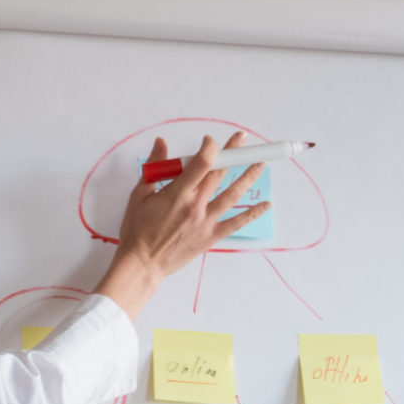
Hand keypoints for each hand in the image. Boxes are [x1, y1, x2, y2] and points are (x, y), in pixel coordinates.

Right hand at [93, 132, 270, 317]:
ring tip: (261, 164)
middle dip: (233, 153)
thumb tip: (161, 142)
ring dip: (248, 177)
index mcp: (178, 193)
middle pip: (219, 174)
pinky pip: (236, 223)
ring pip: (232, 195)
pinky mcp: (211, 237)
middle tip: (242, 138)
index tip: (210, 140)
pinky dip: (252, 214)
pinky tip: (266, 205)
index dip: (210, 148)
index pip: (201, 163)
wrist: (143, 264)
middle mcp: (196, 205)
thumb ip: (155, 167)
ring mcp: (206, 222)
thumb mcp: (140, 195)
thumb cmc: (137, 230)